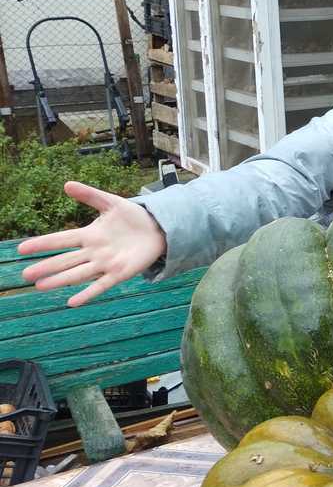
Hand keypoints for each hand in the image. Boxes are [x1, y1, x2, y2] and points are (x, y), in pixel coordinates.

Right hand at [18, 181, 166, 306]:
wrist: (158, 229)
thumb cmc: (133, 217)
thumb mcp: (111, 203)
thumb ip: (90, 195)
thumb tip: (67, 184)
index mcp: (89, 235)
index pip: (61, 239)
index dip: (42, 243)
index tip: (21, 248)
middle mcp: (94, 251)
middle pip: (65, 260)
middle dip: (46, 267)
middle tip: (25, 274)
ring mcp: (106, 264)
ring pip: (78, 273)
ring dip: (60, 280)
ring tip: (40, 286)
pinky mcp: (120, 273)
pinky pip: (101, 285)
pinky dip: (88, 293)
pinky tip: (72, 302)